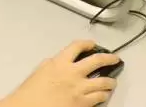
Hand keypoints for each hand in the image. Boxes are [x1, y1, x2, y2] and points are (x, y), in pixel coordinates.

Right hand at [0, 41, 118, 106]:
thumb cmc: (31, 91)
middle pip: (97, 61)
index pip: (77, 46)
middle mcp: (73, 73)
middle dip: (109, 58)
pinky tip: (104, 95)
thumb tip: (61, 63)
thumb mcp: (40, 71)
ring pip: (103, 82)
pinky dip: (103, 95)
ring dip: (110, 81)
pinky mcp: (83, 104)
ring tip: (112, 82)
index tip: (92, 44)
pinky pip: (99, 98)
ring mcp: (80, 89)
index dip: (87, 43)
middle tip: (114, 58)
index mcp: (60, 62)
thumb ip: (53, 64)